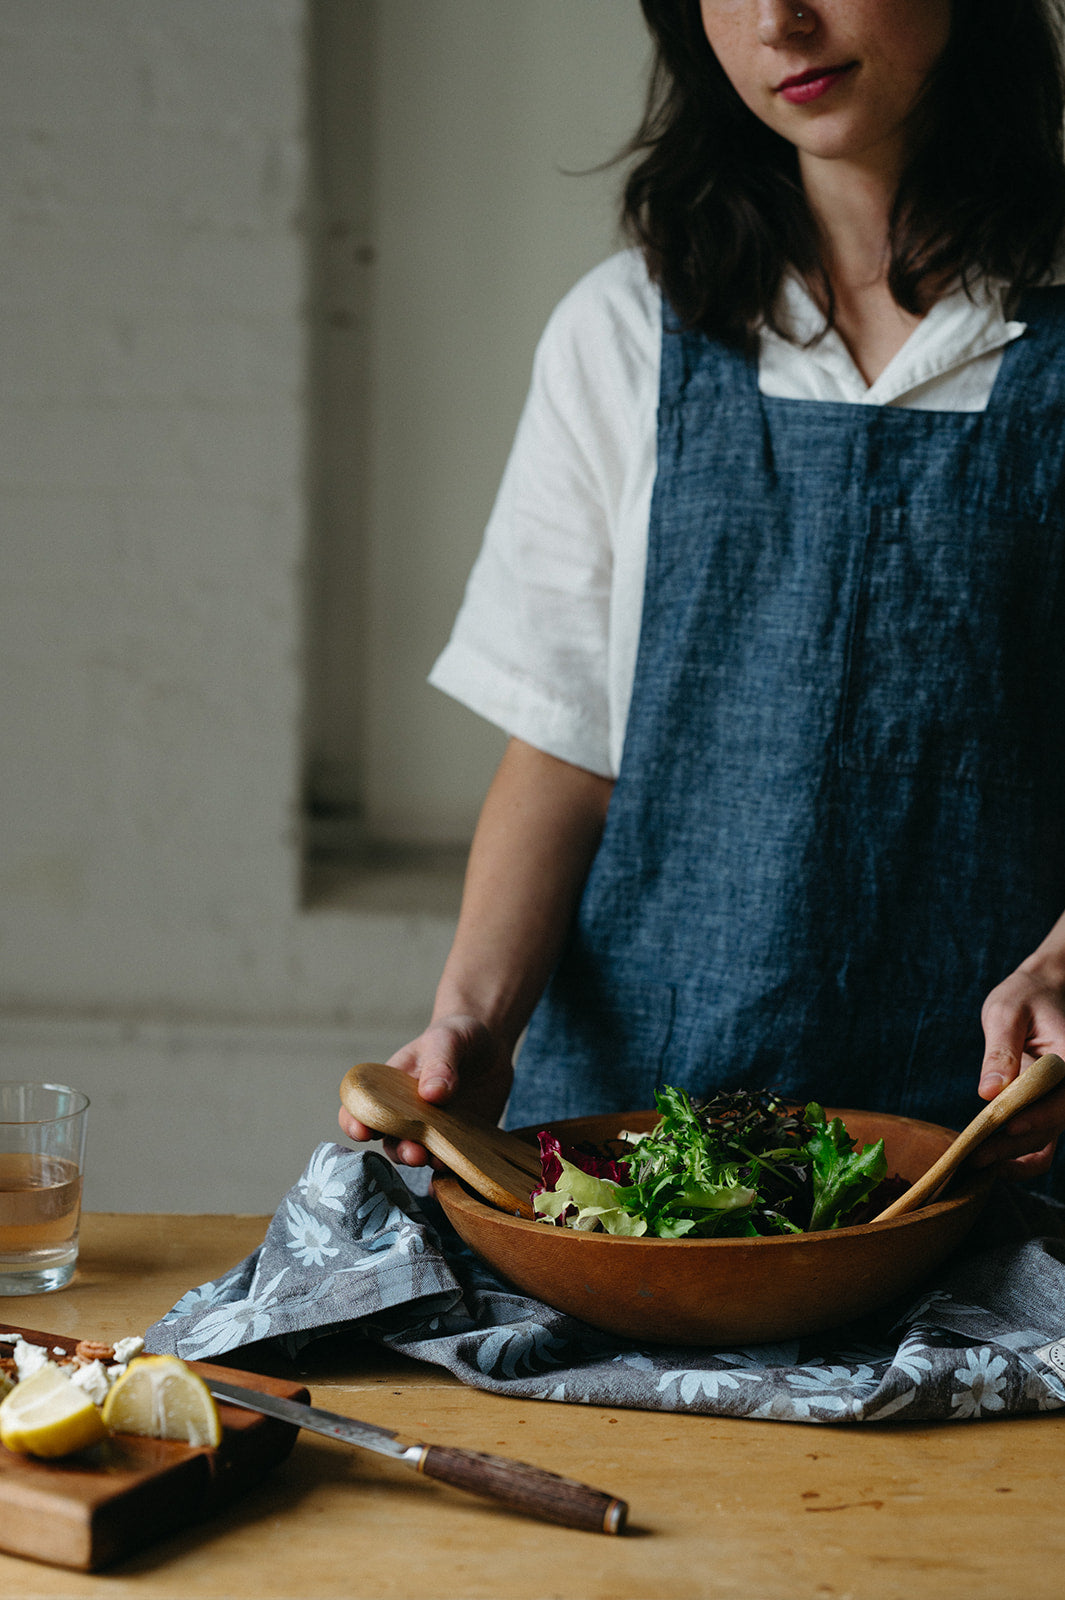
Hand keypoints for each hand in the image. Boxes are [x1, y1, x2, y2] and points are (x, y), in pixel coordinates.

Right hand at [337, 1014, 514, 1167]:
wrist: (491, 1047)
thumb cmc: (458, 1036)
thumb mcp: (449, 1039)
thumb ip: (440, 1062)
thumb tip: (432, 1093)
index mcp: (391, 1086)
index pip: (362, 1108)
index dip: (355, 1121)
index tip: (361, 1130)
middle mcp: (406, 1115)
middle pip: (391, 1140)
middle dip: (399, 1149)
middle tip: (413, 1151)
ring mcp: (432, 1131)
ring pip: (419, 1155)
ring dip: (426, 1161)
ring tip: (438, 1159)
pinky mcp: (458, 1141)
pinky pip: (450, 1162)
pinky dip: (451, 1173)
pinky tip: (457, 1177)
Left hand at [971, 963, 1064, 1178]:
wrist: (1038, 993)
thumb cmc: (1023, 997)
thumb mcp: (1006, 1013)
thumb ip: (1001, 1050)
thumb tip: (989, 1091)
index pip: (1062, 1098)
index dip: (1037, 1116)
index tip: (1005, 1127)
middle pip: (1051, 1125)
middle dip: (1013, 1144)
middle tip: (975, 1155)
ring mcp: (1060, 1101)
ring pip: (1045, 1140)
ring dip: (1013, 1156)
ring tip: (974, 1163)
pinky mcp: (1046, 1108)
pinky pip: (1042, 1142)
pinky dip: (1021, 1157)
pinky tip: (991, 1163)